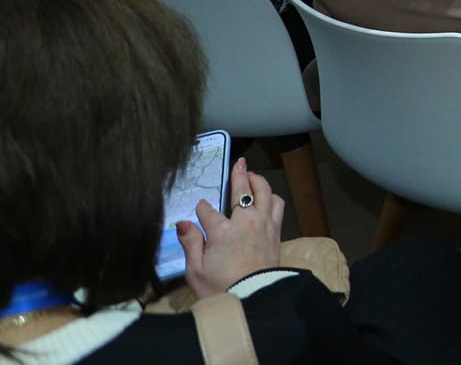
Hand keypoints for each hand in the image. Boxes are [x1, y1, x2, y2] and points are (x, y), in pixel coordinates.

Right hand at [178, 157, 284, 298]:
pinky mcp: (276, 231)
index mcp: (221, 230)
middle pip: (243, 190)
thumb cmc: (221, 287)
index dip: (201, 209)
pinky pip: (278, 206)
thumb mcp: (195, 270)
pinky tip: (268, 198)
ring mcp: (264, 224)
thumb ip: (191, 244)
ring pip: (266, 193)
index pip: (207, 211)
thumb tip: (183, 223)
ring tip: (253, 176)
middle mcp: (245, 221)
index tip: (200, 208)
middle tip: (239, 162)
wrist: (254, 298)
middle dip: (239, 174)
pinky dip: (272, 198)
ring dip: (259, 182)